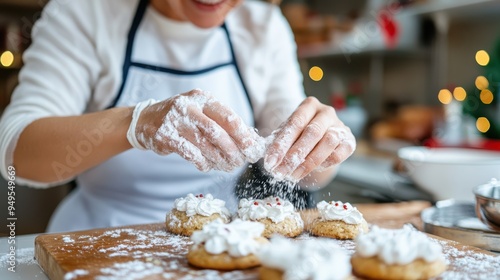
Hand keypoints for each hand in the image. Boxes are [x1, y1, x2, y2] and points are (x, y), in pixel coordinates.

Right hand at [129, 90, 264, 171]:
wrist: (147, 120)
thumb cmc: (184, 118)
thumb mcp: (203, 113)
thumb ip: (224, 125)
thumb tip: (251, 143)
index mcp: (203, 98)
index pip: (228, 116)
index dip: (243, 135)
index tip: (252, 149)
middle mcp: (188, 106)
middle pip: (217, 132)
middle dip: (232, 150)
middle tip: (240, 162)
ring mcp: (175, 120)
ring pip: (204, 145)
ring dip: (219, 159)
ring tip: (227, 166)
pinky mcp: (165, 136)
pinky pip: (190, 154)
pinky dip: (202, 162)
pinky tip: (207, 166)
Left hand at [263, 97, 355, 180]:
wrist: (322, 139)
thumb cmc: (299, 135)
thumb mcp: (286, 134)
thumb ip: (275, 142)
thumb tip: (259, 155)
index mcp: (308, 105)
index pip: (294, 124)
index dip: (281, 145)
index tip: (270, 162)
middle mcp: (326, 112)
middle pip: (311, 133)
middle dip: (293, 156)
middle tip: (280, 173)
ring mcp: (340, 126)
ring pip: (327, 143)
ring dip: (308, 163)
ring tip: (292, 176)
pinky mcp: (350, 141)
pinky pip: (339, 154)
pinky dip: (325, 163)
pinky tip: (312, 170)